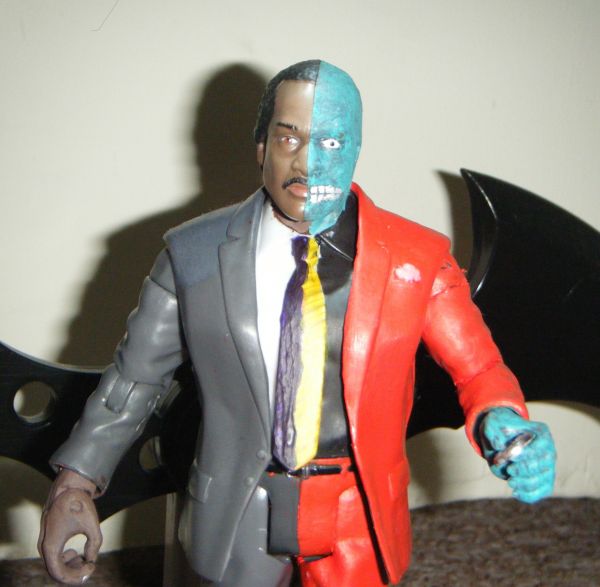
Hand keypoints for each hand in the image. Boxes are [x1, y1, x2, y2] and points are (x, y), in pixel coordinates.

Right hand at [38, 469, 101, 584]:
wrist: (69, 486)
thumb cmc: (79, 504)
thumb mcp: (92, 524)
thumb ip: (94, 545)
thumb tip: (91, 559)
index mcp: (51, 545)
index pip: (59, 574)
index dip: (76, 576)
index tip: (91, 567)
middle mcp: (43, 545)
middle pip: (55, 571)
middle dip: (74, 572)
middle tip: (89, 566)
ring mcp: (43, 540)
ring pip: (53, 564)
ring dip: (68, 567)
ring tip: (83, 560)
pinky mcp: (47, 536)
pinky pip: (52, 555)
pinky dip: (63, 559)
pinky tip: (75, 553)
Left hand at [479, 407, 555, 503]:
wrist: (502, 436)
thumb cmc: (499, 428)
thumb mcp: (491, 424)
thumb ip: (492, 431)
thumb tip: (498, 445)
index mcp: (541, 433)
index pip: (538, 447)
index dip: (522, 455)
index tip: (504, 457)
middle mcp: (549, 450)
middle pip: (543, 465)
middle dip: (524, 470)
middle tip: (508, 470)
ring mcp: (548, 466)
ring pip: (544, 481)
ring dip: (526, 484)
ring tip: (510, 482)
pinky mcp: (544, 479)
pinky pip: (543, 491)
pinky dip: (530, 495)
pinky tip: (515, 492)